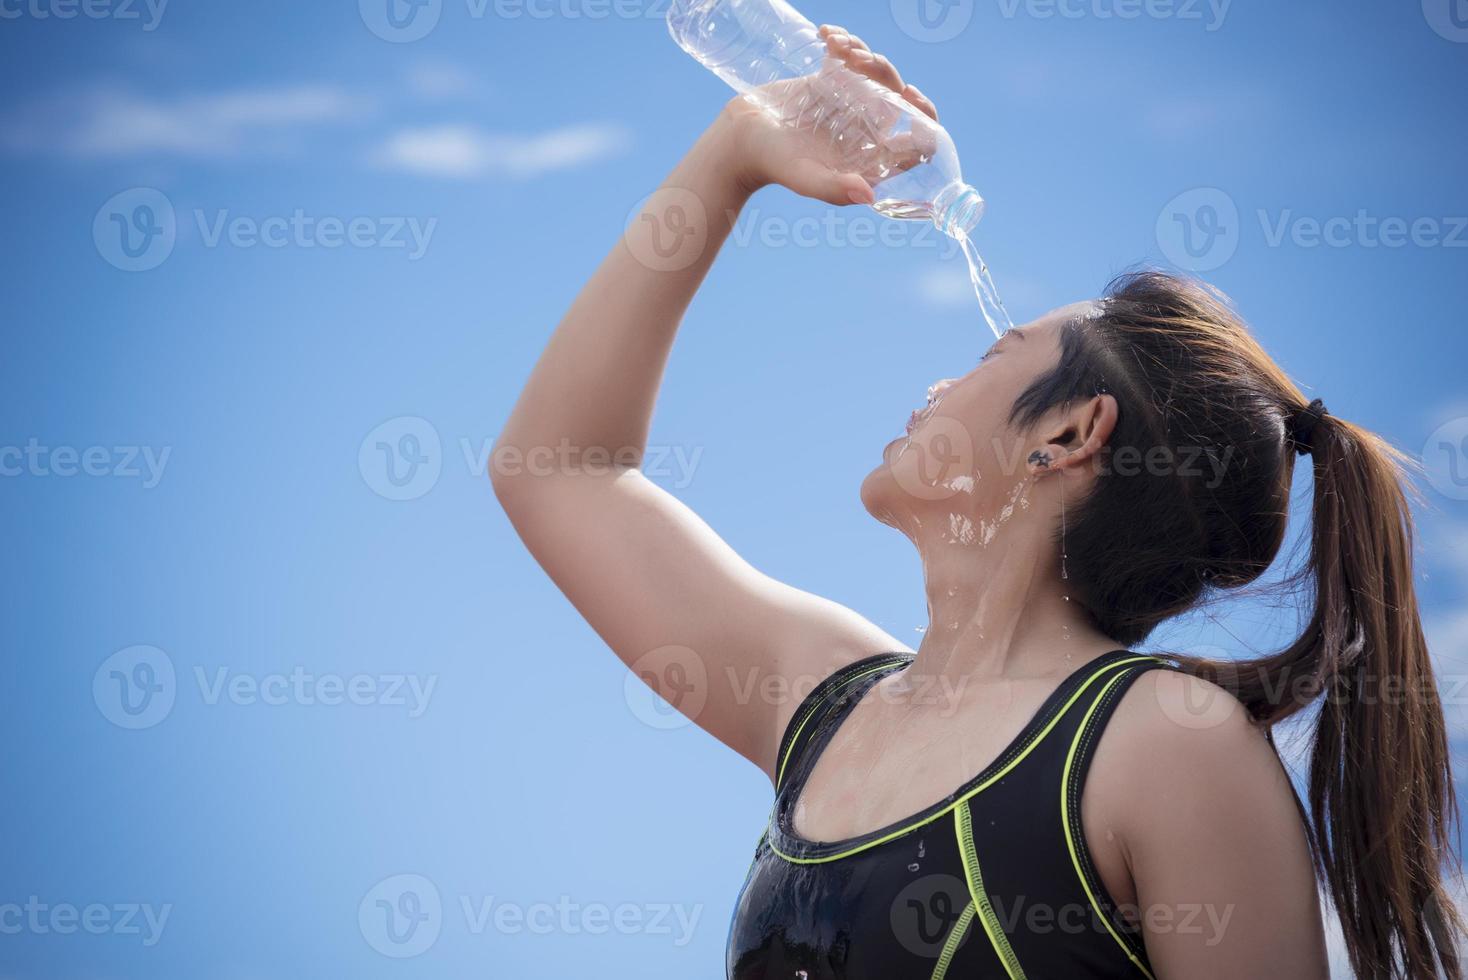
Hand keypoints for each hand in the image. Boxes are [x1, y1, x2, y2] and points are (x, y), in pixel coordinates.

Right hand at [713, 24, 942, 206]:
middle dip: (888, 75)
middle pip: (899, 100)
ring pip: (878, 74)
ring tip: (840, 48)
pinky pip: (850, 57)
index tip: (909, 95)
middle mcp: (866, 132)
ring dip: (866, 54)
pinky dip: (844, 42)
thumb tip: (869, 194)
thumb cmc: (773, 165)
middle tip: (864, 63)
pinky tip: (826, 36)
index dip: (924, 119)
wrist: (740, 140)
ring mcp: (850, 105)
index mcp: (870, 158)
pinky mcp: (831, 83)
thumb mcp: (804, 178)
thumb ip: (834, 189)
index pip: (917, 142)